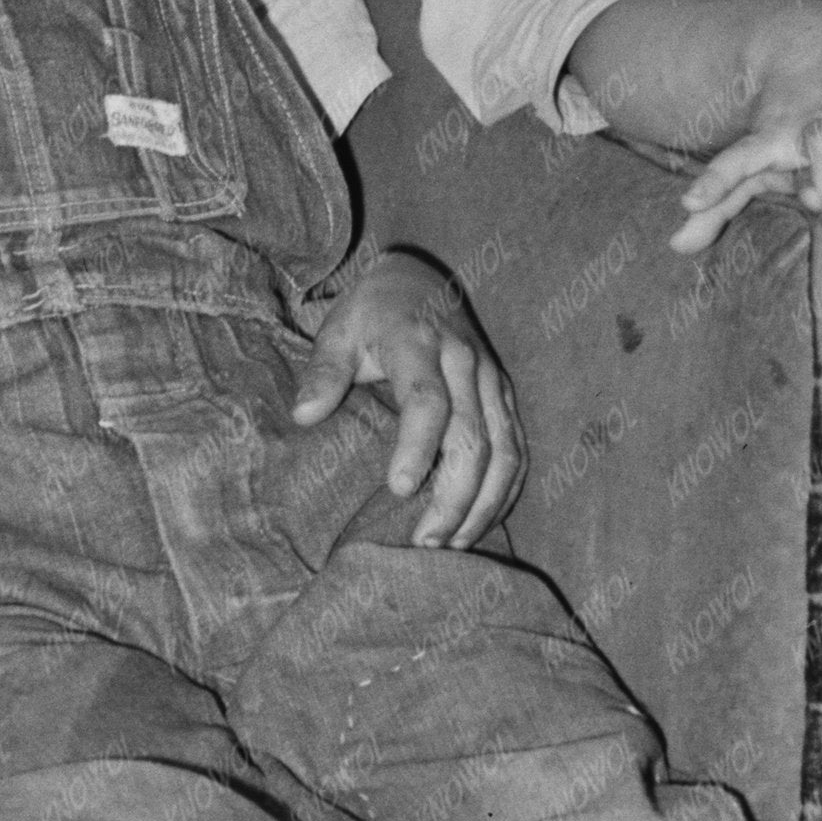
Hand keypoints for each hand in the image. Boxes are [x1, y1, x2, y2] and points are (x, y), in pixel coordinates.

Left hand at [289, 246, 524, 547]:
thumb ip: (323, 372)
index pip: (427, 401)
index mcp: (419, 343)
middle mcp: (465, 362)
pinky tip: (482, 521)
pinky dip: (506, 490)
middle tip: (425, 542)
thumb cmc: (372, 312)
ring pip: (505, 451)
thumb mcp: (338, 331)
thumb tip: (304, 416)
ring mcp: (492, 380)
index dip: (417, 447)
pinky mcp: (506, 395)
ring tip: (453, 543)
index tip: (398, 491)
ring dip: (483, 503)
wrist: (420, 277)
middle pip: (473, 438)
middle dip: (453, 496)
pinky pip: (518, 449)